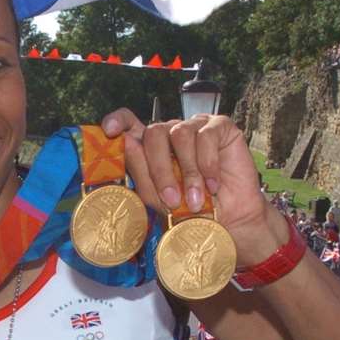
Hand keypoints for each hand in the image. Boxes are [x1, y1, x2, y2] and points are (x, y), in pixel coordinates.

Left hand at [101, 109, 284, 263]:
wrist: (229, 219)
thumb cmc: (191, 209)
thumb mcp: (158, 198)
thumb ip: (141, 172)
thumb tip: (128, 142)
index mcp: (152, 147)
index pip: (131, 123)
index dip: (118, 120)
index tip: (109, 130)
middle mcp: (172, 132)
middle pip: (154, 133)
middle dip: (160, 169)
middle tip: (171, 199)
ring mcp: (196, 126)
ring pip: (180, 134)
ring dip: (187, 172)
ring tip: (195, 199)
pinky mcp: (220, 127)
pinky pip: (206, 136)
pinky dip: (208, 164)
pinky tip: (213, 184)